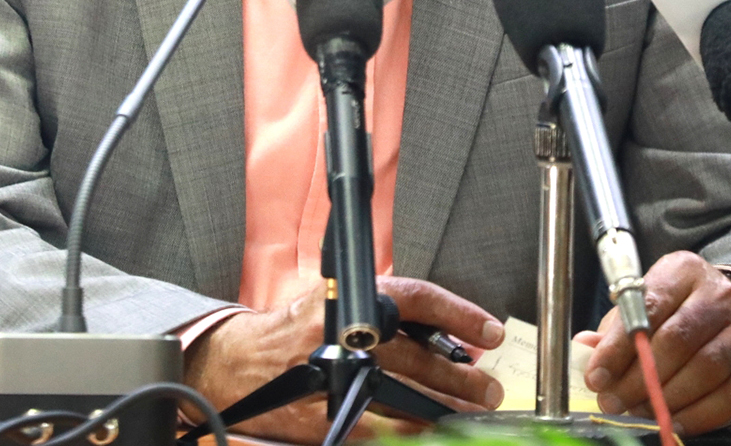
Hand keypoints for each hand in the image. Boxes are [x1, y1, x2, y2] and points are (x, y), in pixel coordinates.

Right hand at [183, 276, 506, 442]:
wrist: (240, 363)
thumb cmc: (297, 333)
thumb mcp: (338, 303)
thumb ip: (388, 316)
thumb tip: (448, 340)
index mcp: (351, 299)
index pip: (417, 298)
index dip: (460, 314)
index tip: (490, 332)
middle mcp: (345, 334)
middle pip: (419, 356)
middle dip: (462, 377)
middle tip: (489, 389)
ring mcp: (335, 377)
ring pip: (407, 395)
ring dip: (446, 408)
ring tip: (471, 414)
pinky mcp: (325, 416)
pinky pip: (381, 428)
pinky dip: (412, 432)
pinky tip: (431, 432)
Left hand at [577, 251, 730, 435]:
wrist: (725, 312)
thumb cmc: (674, 310)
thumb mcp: (640, 307)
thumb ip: (614, 328)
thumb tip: (584, 347)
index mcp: (683, 272)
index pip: (649, 308)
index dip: (619, 346)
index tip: (597, 376)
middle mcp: (719, 296)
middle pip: (678, 340)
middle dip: (640, 378)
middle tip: (614, 401)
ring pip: (705, 368)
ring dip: (667, 398)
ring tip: (639, 412)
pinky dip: (700, 414)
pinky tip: (674, 421)